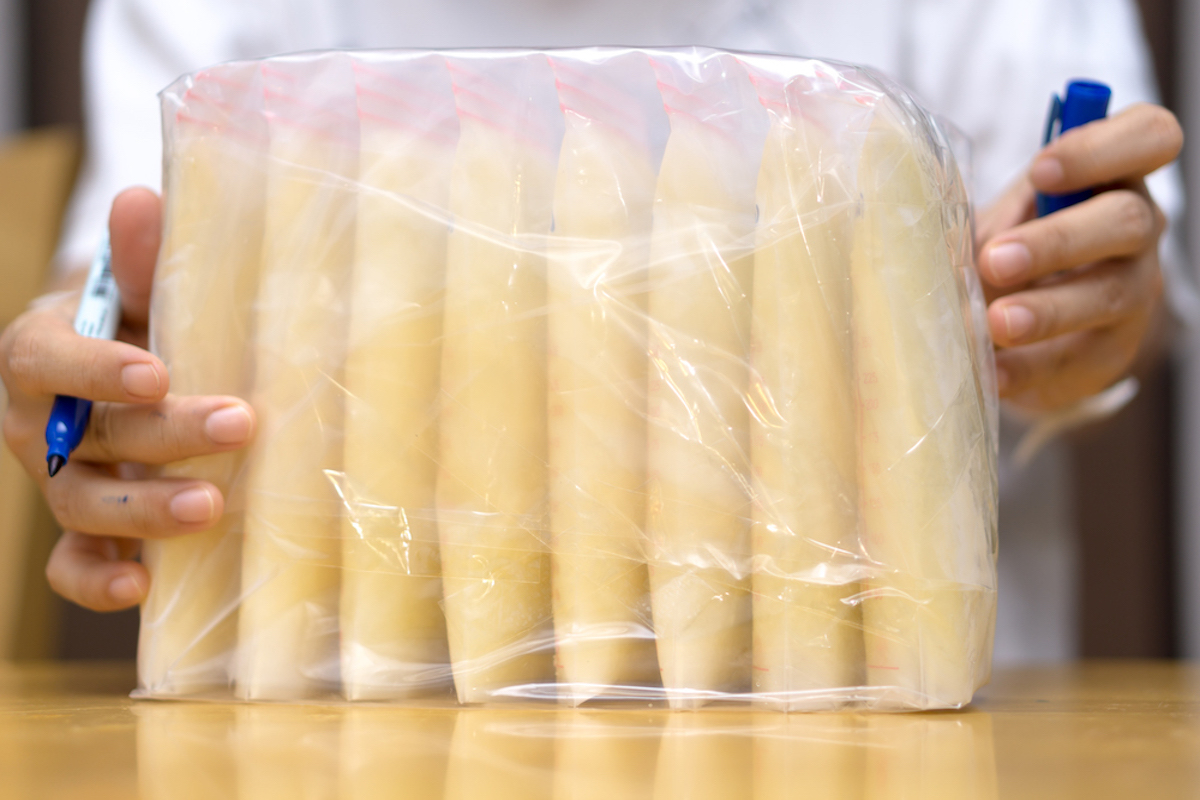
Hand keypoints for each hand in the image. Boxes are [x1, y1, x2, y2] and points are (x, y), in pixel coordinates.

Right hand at [0, 188, 254, 611]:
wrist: (121, 376)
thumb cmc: (134, 325)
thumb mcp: (133, 288)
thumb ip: (138, 256)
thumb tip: (144, 199)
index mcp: (39, 354)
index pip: (48, 359)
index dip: (96, 369)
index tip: (156, 372)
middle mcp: (35, 425)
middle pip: (87, 437)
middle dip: (164, 434)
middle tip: (240, 422)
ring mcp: (56, 482)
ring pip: (82, 505)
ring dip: (145, 510)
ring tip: (213, 506)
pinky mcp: (80, 531)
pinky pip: (71, 565)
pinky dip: (97, 581)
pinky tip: (142, 588)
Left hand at [976, 103, 1182, 410]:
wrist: (1033, 328)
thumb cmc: (1014, 247)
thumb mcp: (1000, 218)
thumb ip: (980, 210)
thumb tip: (918, 217)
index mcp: (1113, 175)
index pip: (1148, 137)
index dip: (1101, 148)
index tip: (1041, 171)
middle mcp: (1137, 228)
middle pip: (1126, 220)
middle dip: (1056, 241)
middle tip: (994, 260)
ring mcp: (1133, 290)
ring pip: (1108, 294)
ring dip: (1047, 310)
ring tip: (996, 323)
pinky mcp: (1111, 350)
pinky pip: (1076, 358)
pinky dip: (1029, 367)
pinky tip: (993, 371)